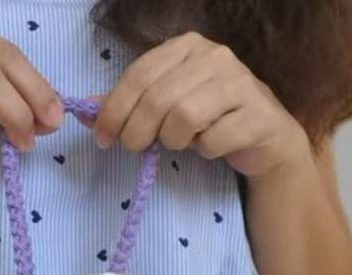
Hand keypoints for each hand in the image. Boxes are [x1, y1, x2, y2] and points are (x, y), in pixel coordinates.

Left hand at [93, 32, 311, 179]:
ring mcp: (241, 83)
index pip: (138, 75)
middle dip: (138, 131)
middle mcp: (216, 56)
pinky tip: (211, 147)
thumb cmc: (210, 119)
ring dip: (173, 140)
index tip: (102, 137)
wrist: (266, 140)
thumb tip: (85, 111)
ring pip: (185, 117)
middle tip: (137, 148)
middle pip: (158, 99)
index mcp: (187, 46)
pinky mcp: (258, 114)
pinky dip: (205, 151)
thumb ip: (128, 105)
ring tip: (180, 143)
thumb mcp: (165, 107)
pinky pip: (214, 140)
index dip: (113, 110)